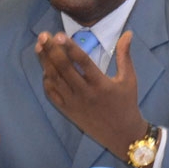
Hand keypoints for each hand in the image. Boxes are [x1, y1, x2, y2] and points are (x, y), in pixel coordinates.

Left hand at [35, 31, 146, 159]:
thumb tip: (127, 33)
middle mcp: (85, 93)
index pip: (82, 62)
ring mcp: (73, 103)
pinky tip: (44, 68)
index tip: (59, 35)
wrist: (122, 135)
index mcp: (101, 84)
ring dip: (45, 62)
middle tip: (43, 36)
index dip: (70, 48)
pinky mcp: (67, 111)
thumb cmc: (126, 104)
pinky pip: (52, 94)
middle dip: (51, 51)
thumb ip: (125, 55)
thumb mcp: (129, 79)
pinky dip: (46, 80)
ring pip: (55, 79)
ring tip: (39, 46)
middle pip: (64, 69)